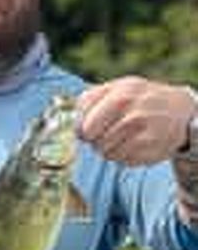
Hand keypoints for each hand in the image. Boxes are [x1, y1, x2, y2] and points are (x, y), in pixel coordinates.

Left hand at [77, 77, 194, 164]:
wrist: (180, 111)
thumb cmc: (141, 99)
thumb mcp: (119, 88)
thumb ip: (91, 100)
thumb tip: (69, 122)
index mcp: (120, 95)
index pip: (82, 124)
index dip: (80, 129)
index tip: (87, 128)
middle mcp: (131, 114)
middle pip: (92, 140)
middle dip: (95, 138)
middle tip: (106, 131)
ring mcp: (141, 134)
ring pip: (105, 153)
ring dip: (109, 148)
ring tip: (123, 136)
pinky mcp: (148, 151)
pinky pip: (121, 161)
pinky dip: (123, 155)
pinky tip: (135, 143)